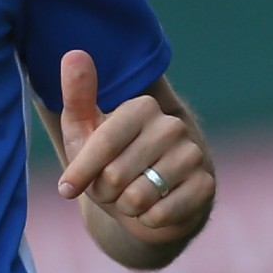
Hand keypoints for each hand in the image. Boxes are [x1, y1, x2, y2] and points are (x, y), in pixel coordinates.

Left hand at [55, 51, 212, 233]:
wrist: (144, 200)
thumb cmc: (106, 161)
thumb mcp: (83, 130)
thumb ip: (77, 94)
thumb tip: (74, 52)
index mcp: (142, 107)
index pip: (102, 143)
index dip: (81, 171)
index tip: (65, 189)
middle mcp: (172, 126)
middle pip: (116, 174)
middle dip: (105, 191)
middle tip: (112, 186)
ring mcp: (193, 155)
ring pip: (138, 197)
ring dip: (126, 206)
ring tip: (131, 195)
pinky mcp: (206, 185)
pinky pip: (161, 215)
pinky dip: (149, 220)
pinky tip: (154, 208)